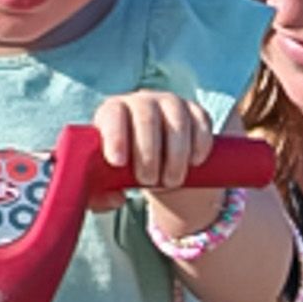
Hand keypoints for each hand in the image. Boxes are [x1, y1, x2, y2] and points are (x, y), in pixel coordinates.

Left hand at [90, 91, 213, 211]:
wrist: (155, 161)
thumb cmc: (123, 170)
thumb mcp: (106, 182)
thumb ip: (100, 196)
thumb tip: (116, 199)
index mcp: (113, 113)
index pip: (113, 115)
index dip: (115, 136)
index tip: (118, 163)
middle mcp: (141, 102)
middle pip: (146, 119)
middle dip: (148, 154)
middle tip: (148, 181)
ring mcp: (170, 104)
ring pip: (177, 122)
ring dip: (176, 155)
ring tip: (171, 181)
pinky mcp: (195, 112)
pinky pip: (201, 123)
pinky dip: (199, 145)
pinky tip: (194, 163)